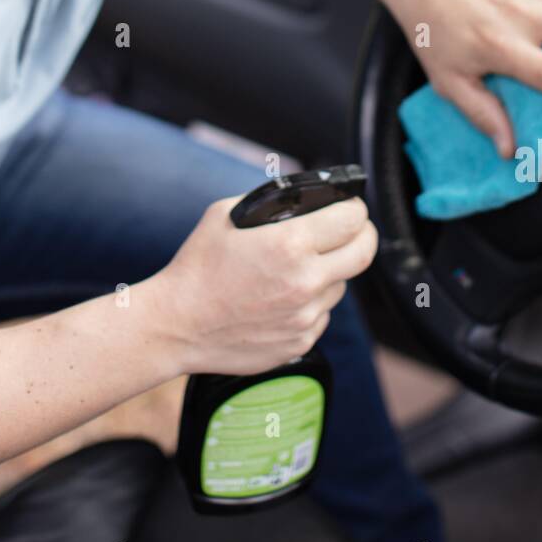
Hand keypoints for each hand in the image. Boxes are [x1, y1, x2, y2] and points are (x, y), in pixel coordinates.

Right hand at [156, 194, 376, 375]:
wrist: (177, 324)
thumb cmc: (198, 265)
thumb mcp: (227, 213)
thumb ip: (272, 204)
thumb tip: (307, 200)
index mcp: (290, 244)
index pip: (353, 219)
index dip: (354, 208)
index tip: (350, 207)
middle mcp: (305, 281)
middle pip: (364, 252)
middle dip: (362, 235)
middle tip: (349, 229)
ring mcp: (305, 316)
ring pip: (341, 285)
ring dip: (330, 272)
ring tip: (295, 268)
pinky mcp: (301, 342)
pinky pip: (322, 314)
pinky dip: (311, 302)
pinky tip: (281, 297)